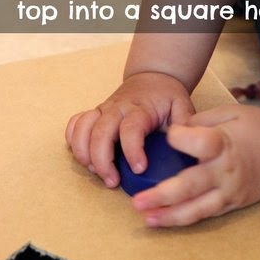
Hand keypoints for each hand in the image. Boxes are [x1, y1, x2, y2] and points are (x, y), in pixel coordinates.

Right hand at [65, 72, 193, 187]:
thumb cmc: (167, 97)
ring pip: (83, 128)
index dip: (132, 150)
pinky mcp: (94, 114)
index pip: (131, 128)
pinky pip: (75, 125)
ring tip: (95, 173)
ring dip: (84, 153)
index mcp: (141, 108)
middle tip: (112, 181)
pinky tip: (83, 158)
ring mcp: (103, 110)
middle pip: (100, 132)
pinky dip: (73, 141)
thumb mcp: (183, 107)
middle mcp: (118, 108)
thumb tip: (185, 145)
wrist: (153, 77)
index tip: (138, 169)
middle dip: (102, 160)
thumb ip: (185, 125)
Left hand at [132, 104, 259, 226]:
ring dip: (170, 216)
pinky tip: (164, 220)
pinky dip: (185, 219)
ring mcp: (229, 191)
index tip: (169, 135)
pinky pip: (206, 214)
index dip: (179, 138)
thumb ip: (198, 122)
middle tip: (137, 202)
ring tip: (147, 219)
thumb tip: (172, 133)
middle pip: (191, 186)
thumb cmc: (252, 127)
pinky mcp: (232, 204)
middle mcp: (225, 171)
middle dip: (162, 196)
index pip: (199, 144)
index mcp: (224, 144)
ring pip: (197, 209)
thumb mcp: (227, 113)